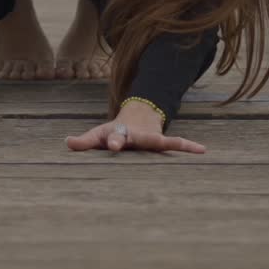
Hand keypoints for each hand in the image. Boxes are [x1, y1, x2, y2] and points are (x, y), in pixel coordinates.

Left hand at [66, 100, 205, 155]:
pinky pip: (176, 145)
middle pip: (141, 139)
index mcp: (120, 134)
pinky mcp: (161, 143)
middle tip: (154, 144)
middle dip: (145, 142)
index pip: (116, 137)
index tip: (114, 145)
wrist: (136, 117)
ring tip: (187, 146)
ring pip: (162, 142)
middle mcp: (137, 135)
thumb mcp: (98, 135)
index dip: (115, 141)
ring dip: (174, 144)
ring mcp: (151, 139)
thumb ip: (84, 142)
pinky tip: (202, 151)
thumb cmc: (114, 132)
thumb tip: (67, 143)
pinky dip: (188, 147)